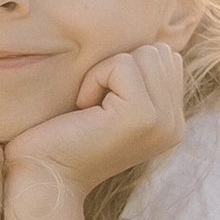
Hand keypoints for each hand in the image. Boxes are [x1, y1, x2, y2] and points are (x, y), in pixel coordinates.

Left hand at [2, 42, 188, 197]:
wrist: (44, 177)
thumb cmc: (64, 137)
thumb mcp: (111, 105)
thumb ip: (138, 80)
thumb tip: (149, 43)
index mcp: (171, 121)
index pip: (164, 58)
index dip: (125, 68)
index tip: (102, 103)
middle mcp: (175, 124)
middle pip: (157, 51)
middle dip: (118, 67)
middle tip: (94, 105)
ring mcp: (163, 122)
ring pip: (143, 53)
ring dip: (105, 72)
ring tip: (90, 108)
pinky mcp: (142, 116)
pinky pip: (122, 64)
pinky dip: (94, 79)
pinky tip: (83, 109)